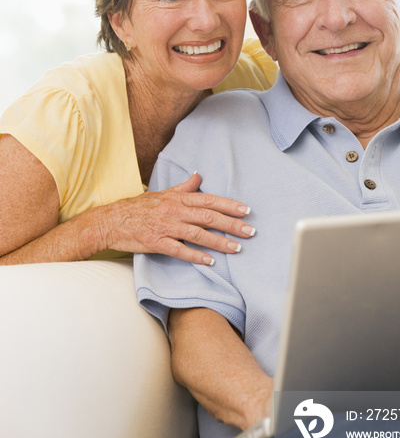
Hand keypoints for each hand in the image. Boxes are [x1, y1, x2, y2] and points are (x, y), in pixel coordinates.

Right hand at [102, 172, 254, 263]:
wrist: (112, 220)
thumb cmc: (139, 207)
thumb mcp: (163, 193)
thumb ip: (184, 187)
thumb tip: (199, 176)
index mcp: (178, 198)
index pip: (209, 200)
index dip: (229, 205)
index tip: (246, 210)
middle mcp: (175, 211)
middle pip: (208, 217)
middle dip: (232, 224)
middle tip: (250, 231)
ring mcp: (166, 227)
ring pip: (198, 234)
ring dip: (219, 242)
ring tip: (236, 248)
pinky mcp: (157, 243)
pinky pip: (180, 250)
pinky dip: (196, 256)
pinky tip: (210, 262)